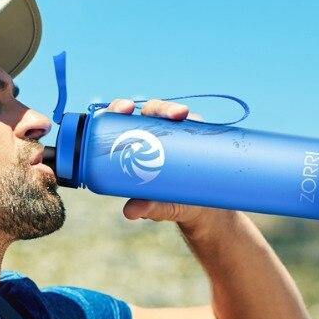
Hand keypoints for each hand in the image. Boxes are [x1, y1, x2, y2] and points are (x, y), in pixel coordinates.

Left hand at [103, 96, 234, 238]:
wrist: (199, 207)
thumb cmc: (169, 203)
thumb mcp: (158, 206)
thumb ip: (146, 207)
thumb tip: (131, 212)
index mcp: (134, 147)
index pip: (123, 121)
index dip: (119, 109)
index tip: (124, 108)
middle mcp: (154, 135)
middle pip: (149, 111)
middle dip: (152, 106)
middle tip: (154, 113)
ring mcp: (176, 133)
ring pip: (170, 114)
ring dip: (172, 109)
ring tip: (180, 114)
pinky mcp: (195, 136)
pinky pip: (192, 122)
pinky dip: (192, 117)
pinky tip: (191, 116)